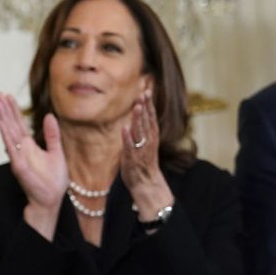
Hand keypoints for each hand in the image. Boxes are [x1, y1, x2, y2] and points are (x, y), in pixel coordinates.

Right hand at [0, 91, 65, 238]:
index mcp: (30, 145)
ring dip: (2, 117)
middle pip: (11, 124)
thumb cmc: (53, 180)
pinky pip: (11, 148)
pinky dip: (6, 136)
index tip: (6, 95)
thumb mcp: (56, 152)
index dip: (13, 109)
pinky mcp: (19, 165)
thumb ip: (52, 135)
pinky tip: (1, 123)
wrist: (51, 199)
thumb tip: (50, 115)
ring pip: (9, 133)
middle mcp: (22, 148)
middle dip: (4, 109)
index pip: (19, 123)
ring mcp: (19, 156)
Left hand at [119, 92, 172, 218]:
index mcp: (151, 136)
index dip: (149, 104)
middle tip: (144, 93)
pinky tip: (124, 128)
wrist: (146, 184)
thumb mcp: (145, 143)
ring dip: (138, 119)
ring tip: (136, 106)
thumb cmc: (143, 162)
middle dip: (145, 107)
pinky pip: (129, 147)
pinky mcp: (132, 159)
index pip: (151, 117)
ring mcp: (141, 150)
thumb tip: (139, 113)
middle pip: (147, 121)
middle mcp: (148, 141)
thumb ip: (142, 129)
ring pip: (140, 132)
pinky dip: (127, 138)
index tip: (147, 90)